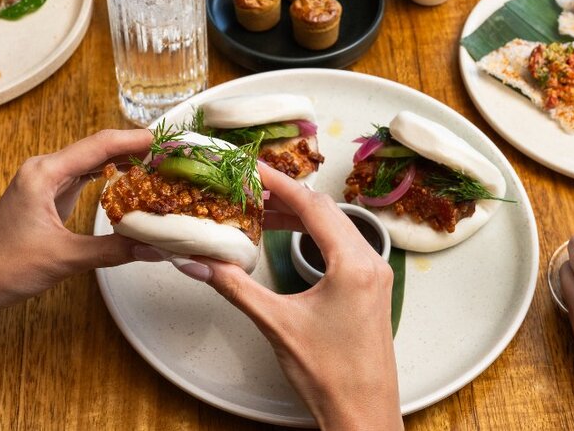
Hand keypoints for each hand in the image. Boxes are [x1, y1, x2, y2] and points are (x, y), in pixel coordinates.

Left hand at [0, 129, 156, 313]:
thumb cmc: (2, 268)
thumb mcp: (63, 259)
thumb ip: (112, 251)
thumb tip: (156, 248)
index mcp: (44, 173)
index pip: (99, 146)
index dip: (134, 140)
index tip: (165, 139)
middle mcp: (44, 170)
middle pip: (97, 148)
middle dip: (133, 148)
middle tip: (169, 153)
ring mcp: (44, 183)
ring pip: (90, 162)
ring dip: (121, 161)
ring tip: (156, 163)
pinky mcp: (46, 198)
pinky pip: (83, 178)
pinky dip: (107, 177)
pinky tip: (127, 181)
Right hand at [171, 165, 401, 430]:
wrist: (363, 415)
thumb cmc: (331, 375)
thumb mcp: (276, 325)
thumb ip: (235, 287)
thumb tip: (200, 262)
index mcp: (353, 264)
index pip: (311, 207)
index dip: (278, 182)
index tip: (252, 167)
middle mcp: (370, 262)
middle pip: (324, 210)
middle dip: (285, 195)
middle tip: (250, 186)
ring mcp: (374, 274)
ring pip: (334, 226)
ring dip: (298, 215)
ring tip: (261, 209)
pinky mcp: (370, 287)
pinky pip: (341, 245)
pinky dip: (312, 234)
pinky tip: (289, 236)